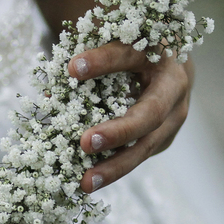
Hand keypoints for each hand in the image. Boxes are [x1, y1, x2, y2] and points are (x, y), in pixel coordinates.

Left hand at [68, 42, 193, 193]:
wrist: (166, 63)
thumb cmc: (128, 47)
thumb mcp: (112, 41)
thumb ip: (84, 56)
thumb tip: (50, 95)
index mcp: (158, 53)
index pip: (128, 55)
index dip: (102, 62)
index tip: (72, 68)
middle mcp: (172, 87)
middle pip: (149, 114)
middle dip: (118, 131)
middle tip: (86, 143)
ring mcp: (173, 117)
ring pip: (146, 146)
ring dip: (115, 166)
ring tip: (86, 182)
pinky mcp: (164, 138)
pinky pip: (138, 155)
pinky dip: (113, 168)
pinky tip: (88, 180)